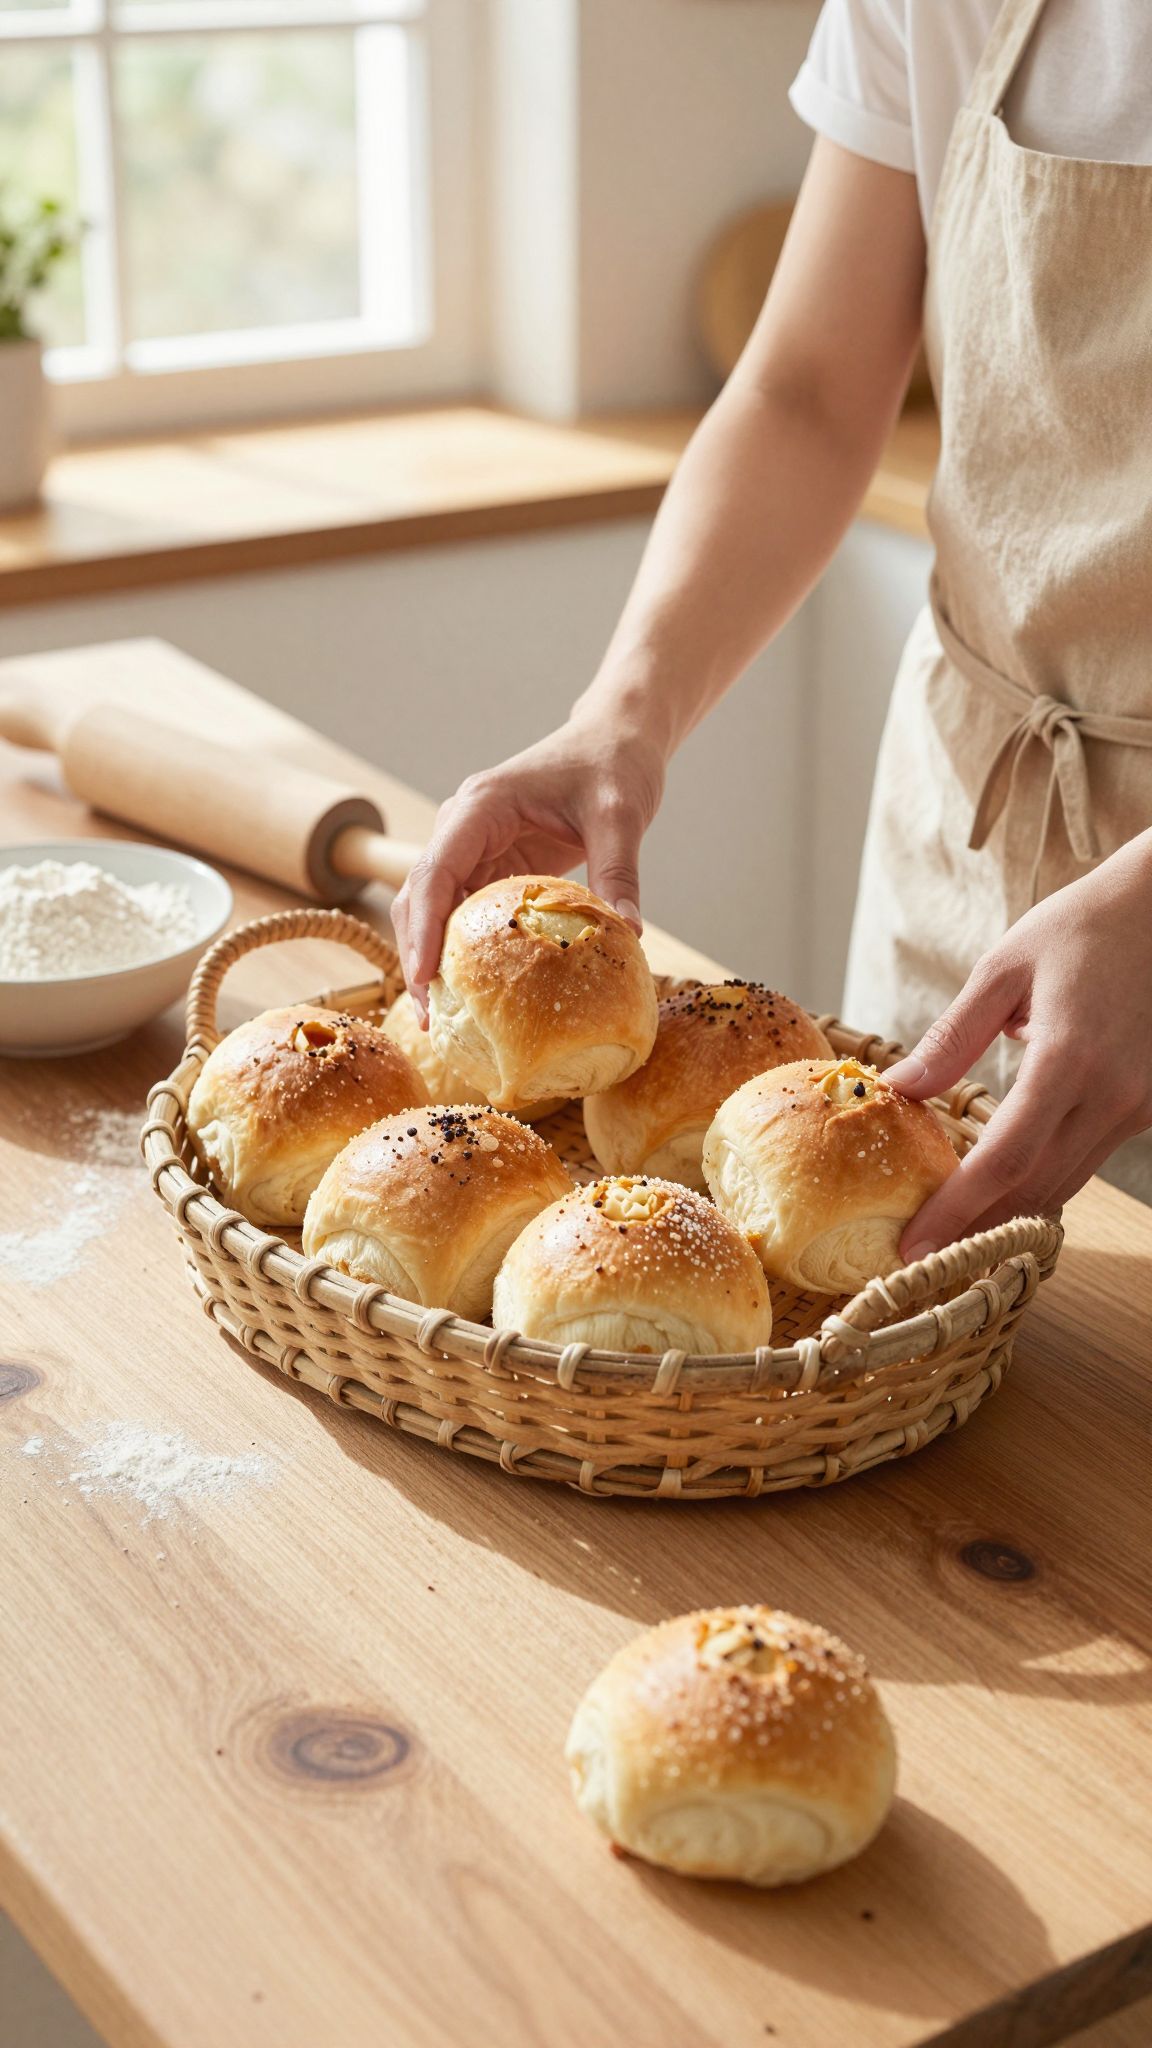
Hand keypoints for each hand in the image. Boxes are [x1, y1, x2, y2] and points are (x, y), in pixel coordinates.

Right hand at [391, 715, 665, 1020]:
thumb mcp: (621, 816)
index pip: (435, 872)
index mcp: (481, 807)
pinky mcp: (490, 864)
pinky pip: (464, 912)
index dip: (423, 930)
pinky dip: (462, 950)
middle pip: (420, 897)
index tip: (424, 980)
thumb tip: (629, 935)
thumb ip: (620, 873)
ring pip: (433, 909)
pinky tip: (474, 993)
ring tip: (446, 1019)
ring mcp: (472, 846)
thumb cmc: (613, 765)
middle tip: (435, 1019)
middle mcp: (463, 826)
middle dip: (418, 957)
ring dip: (433, 959)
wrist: (615, 739)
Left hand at [885, 833, 1151, 1258]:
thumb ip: (953, 1037)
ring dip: (1009, 1211)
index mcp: (1070, 1057)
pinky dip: (1043, 1178)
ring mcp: (1140, 1105)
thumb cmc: (1086, 925)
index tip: (912, 1247)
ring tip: (951, 1231)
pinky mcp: (1150, 1105)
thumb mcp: (1005, 967)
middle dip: (975, 1229)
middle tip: (919, 1254)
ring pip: (1066, 1182)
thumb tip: (902, 1090)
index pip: (1006, 1159)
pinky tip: (1003, 1185)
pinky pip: (1089, 1158)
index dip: (956, 1211)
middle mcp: (1114, 1094)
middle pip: (1036, 1188)